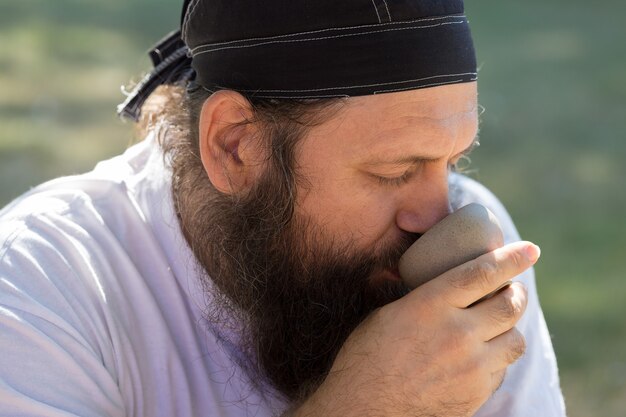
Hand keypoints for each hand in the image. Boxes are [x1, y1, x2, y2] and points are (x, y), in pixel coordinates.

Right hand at [291, 241, 538, 416]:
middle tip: (512, 290)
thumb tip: (441, 274)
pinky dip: (496, 359)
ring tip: (496, 326)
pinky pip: (502, 369)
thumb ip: (423, 295)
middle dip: (517, 293)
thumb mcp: (388, 312)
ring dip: (510, 328)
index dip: (511, 258)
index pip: (482, 272)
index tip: (530, 249)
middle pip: (510, 304)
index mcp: (430, 305)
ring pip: (516, 340)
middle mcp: (457, 333)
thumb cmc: (367, 354)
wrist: (364, 406)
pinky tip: (478, 357)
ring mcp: (471, 366)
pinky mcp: (476, 393)